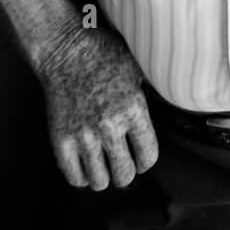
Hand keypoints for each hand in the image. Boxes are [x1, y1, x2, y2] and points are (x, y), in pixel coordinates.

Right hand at [37, 20, 158, 191]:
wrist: (65, 48)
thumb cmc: (104, 54)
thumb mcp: (137, 71)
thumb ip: (149, 98)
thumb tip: (169, 114)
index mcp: (133, 109)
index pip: (148, 156)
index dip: (146, 161)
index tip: (141, 158)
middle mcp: (109, 125)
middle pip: (125, 175)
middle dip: (126, 172)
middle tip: (121, 163)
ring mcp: (83, 134)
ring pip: (100, 181)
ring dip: (104, 176)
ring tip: (103, 165)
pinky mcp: (60, 138)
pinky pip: (74, 176)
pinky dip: (81, 176)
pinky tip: (85, 164)